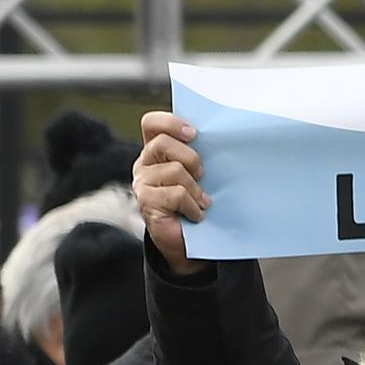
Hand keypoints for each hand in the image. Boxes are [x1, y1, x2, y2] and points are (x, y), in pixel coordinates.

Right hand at [134, 113, 205, 270]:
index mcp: (157, 151)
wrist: (190, 241)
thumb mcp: (200, 173)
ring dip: (195, 189)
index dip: (171, 123)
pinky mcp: (146, 202)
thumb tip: (221, 138)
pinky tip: (195, 214)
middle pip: (162, 143)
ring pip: (174, 170)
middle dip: (190, 157)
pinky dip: (192, 206)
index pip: (152, 124)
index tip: (194, 134)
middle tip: (202, 174)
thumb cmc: (198, 203)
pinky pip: (176, 194)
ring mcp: (142, 183)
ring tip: (201, 201)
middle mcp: (145, 164)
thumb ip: (200, 154)